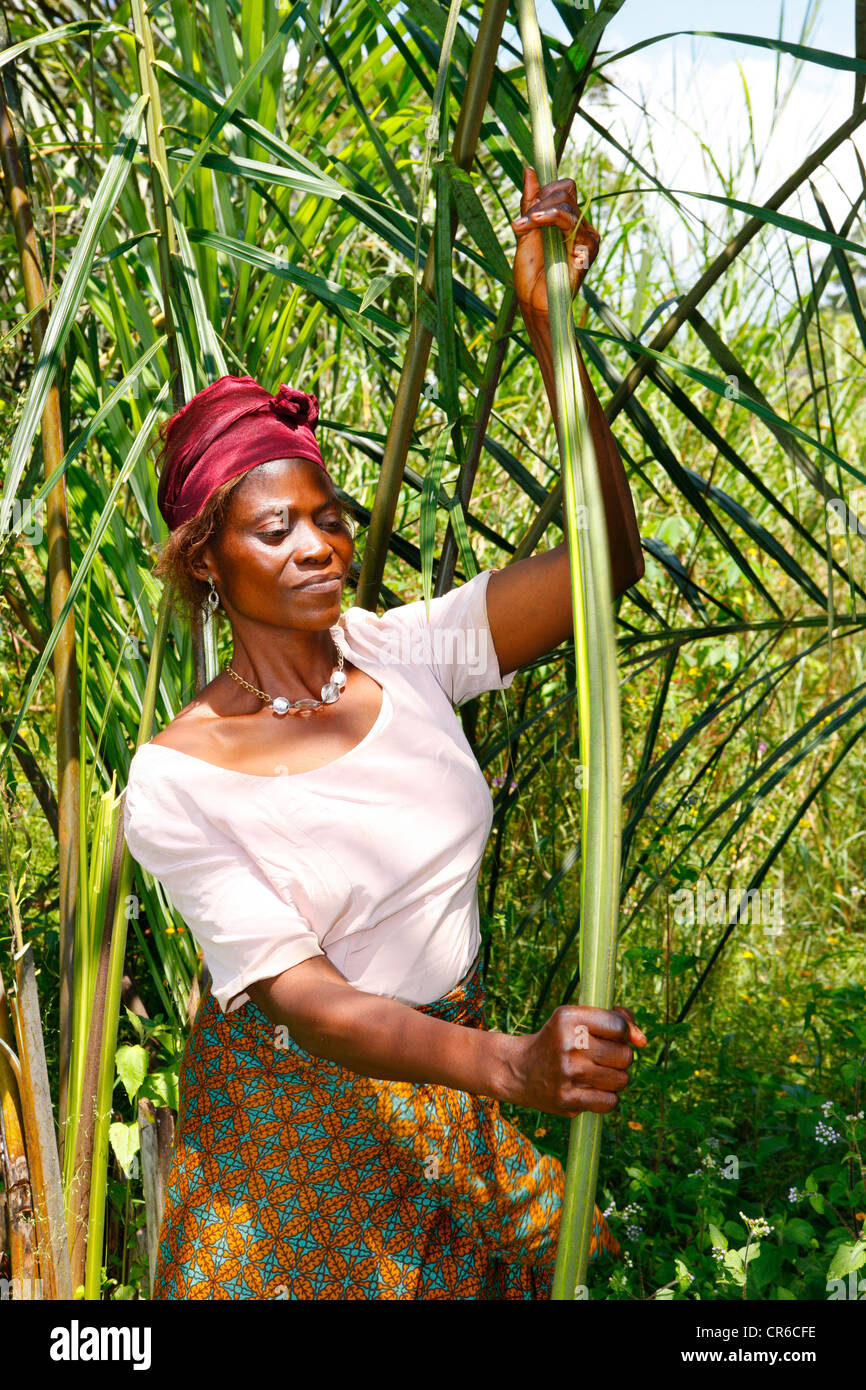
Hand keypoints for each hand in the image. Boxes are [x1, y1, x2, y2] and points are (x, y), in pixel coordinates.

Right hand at [501, 1003, 646, 1115]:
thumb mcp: (576, 1019)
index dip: (624, 1032)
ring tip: (595, 1073)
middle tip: (600, 1056)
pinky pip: (610, 1101)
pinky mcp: (568, 1099)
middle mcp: (569, 1044)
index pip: (618, 1025)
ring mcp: (568, 1073)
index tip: (615, 1036)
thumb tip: (642, 1040)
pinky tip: (591, 1089)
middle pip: (625, 1055)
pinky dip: (606, 1097)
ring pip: (621, 1079)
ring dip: (614, 1078)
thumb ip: (614, 1021)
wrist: (519, 1070)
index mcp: (568, 1018)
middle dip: (619, 1057)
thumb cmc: (556, 1041)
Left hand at [512, 167, 599, 321]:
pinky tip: (534, 228)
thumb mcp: (525, 231)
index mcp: (568, 220)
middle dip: (540, 200)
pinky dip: (550, 222)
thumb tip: (529, 169)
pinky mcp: (587, 252)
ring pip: (567, 207)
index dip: (544, 190)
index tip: (525, 210)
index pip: (564, 187)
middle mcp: (581, 226)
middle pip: (567, 190)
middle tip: (522, 220)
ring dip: (540, 212)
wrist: (533, 303)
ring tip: (523, 226)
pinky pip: (572, 226)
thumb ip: (529, 202)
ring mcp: (587, 239)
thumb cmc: (530, 273)